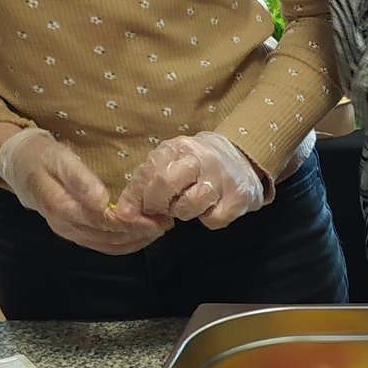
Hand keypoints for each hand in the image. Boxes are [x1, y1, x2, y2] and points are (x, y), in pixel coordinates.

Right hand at [0, 126, 168, 254]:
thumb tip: (101, 200)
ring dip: (138, 240)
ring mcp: (72, 233)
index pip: (104, 223)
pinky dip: (128, 242)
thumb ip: (79, 179)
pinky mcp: (78, 234)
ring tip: (160, 228)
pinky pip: (106, 246)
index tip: (154, 217)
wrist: (21, 166)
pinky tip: (144, 233)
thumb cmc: (41, 157)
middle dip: (141, 232)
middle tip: (165, 222)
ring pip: (111, 246)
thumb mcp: (59, 159)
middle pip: (110, 238)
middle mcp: (67, 227)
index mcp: (62, 209)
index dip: (131, 223)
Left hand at [115, 132, 265, 229]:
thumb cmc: (197, 166)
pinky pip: (212, 220)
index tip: (142, 207)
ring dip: (183, 213)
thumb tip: (125, 213)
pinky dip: (208, 219)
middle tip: (163, 209)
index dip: (139, 196)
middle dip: (157, 204)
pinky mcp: (238, 197)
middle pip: (164, 184)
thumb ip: (146, 183)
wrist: (242, 159)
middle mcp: (200, 159)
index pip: (147, 173)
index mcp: (178, 147)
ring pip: (188, 206)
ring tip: (190, 204)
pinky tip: (211, 208)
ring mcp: (221, 178)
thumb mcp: (171, 163)